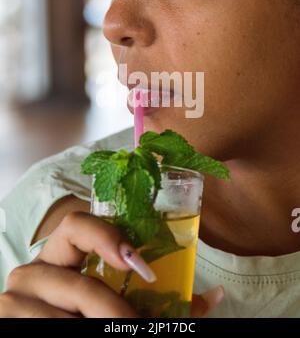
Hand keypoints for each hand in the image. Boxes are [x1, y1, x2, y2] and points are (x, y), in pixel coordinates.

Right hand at [0, 211, 223, 316]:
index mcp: (61, 255)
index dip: (107, 237)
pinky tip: (88, 333)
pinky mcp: (10, 322)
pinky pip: (50, 330)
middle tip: (137, 325)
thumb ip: (163, 300)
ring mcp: (17, 300)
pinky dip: (76, 333)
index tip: (138, 263)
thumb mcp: (120, 304)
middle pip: (80, 285)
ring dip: (99, 327)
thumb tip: (215, 296)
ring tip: (120, 330)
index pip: (76, 224)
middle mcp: (34, 271)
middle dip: (115, 312)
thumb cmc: (88, 315)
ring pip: (68, 318)